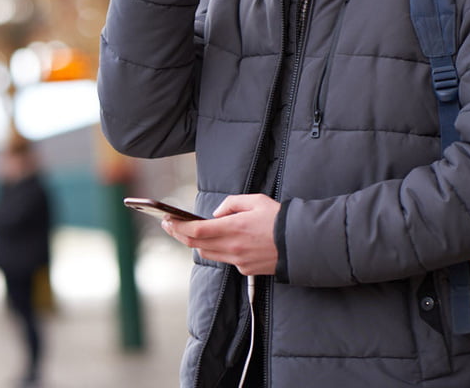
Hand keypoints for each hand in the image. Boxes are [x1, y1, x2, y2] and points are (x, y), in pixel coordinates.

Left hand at [162, 193, 278, 275]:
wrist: (301, 243)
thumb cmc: (279, 219)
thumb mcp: (255, 200)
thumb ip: (231, 204)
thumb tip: (215, 214)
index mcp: (234, 228)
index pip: (196, 230)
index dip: (178, 227)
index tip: (168, 220)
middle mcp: (233, 247)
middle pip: (196, 245)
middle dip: (179, 235)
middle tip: (170, 225)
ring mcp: (238, 261)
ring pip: (208, 253)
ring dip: (196, 244)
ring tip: (189, 232)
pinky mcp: (245, 269)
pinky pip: (225, 259)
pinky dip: (218, 250)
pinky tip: (220, 241)